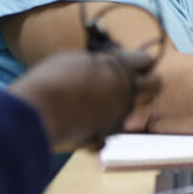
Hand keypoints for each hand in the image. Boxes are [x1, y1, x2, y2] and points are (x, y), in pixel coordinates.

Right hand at [8, 50, 160, 151]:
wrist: (37, 112)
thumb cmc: (51, 79)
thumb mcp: (75, 59)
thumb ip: (97, 62)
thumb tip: (104, 65)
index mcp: (118, 66)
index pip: (146, 59)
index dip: (139, 61)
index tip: (131, 63)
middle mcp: (125, 90)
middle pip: (155, 85)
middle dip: (147, 82)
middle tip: (130, 82)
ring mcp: (119, 114)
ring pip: (137, 108)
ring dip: (126, 103)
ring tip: (102, 99)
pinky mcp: (108, 134)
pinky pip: (115, 125)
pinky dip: (106, 122)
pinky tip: (86, 117)